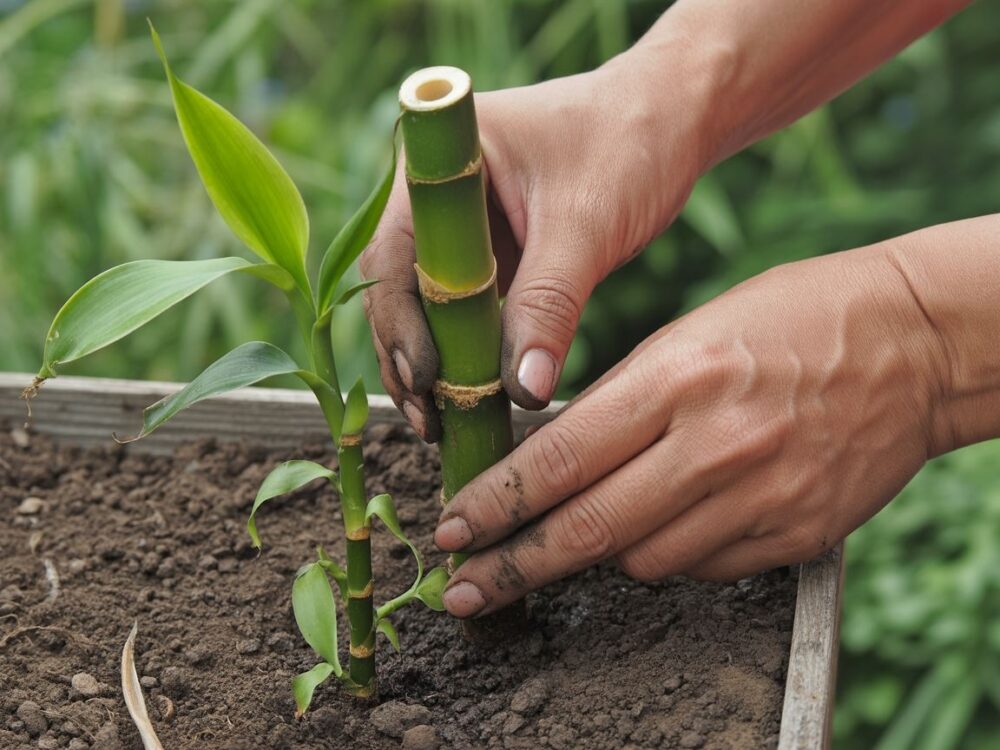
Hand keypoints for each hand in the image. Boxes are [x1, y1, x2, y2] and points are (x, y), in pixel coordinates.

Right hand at [360, 56, 709, 438]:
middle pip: (397, 287)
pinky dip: (468, 353)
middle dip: (409, 354)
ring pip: (427, 306)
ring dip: (434, 363)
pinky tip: (473, 397)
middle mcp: (435, 194)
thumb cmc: (629, 143)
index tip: (424, 379)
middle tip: (430, 419)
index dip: (398, 322)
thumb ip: (550, 305)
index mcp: (439, 161)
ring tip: (444, 423)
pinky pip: (465, 311)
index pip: (392, 254)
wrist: (672, 119)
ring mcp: (460, 226)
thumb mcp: (586, 225)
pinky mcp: (490, 253)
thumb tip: (523, 391)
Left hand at [433, 244, 947, 616]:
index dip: (496, 502)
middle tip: (465, 591)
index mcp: (677, 378)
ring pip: (643, 561)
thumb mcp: (689, 333)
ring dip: (599, 553)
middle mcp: (716, 444)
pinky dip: (669, 555)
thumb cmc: (792, 317)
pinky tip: (667, 524)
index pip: (560, 459)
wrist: (913, 342)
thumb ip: (621, 401)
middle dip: (514, 567)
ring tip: (584, 532)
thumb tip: (554, 461)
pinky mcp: (797, 532)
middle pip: (588, 529)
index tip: (453, 530)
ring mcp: (761, 495)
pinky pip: (703, 568)